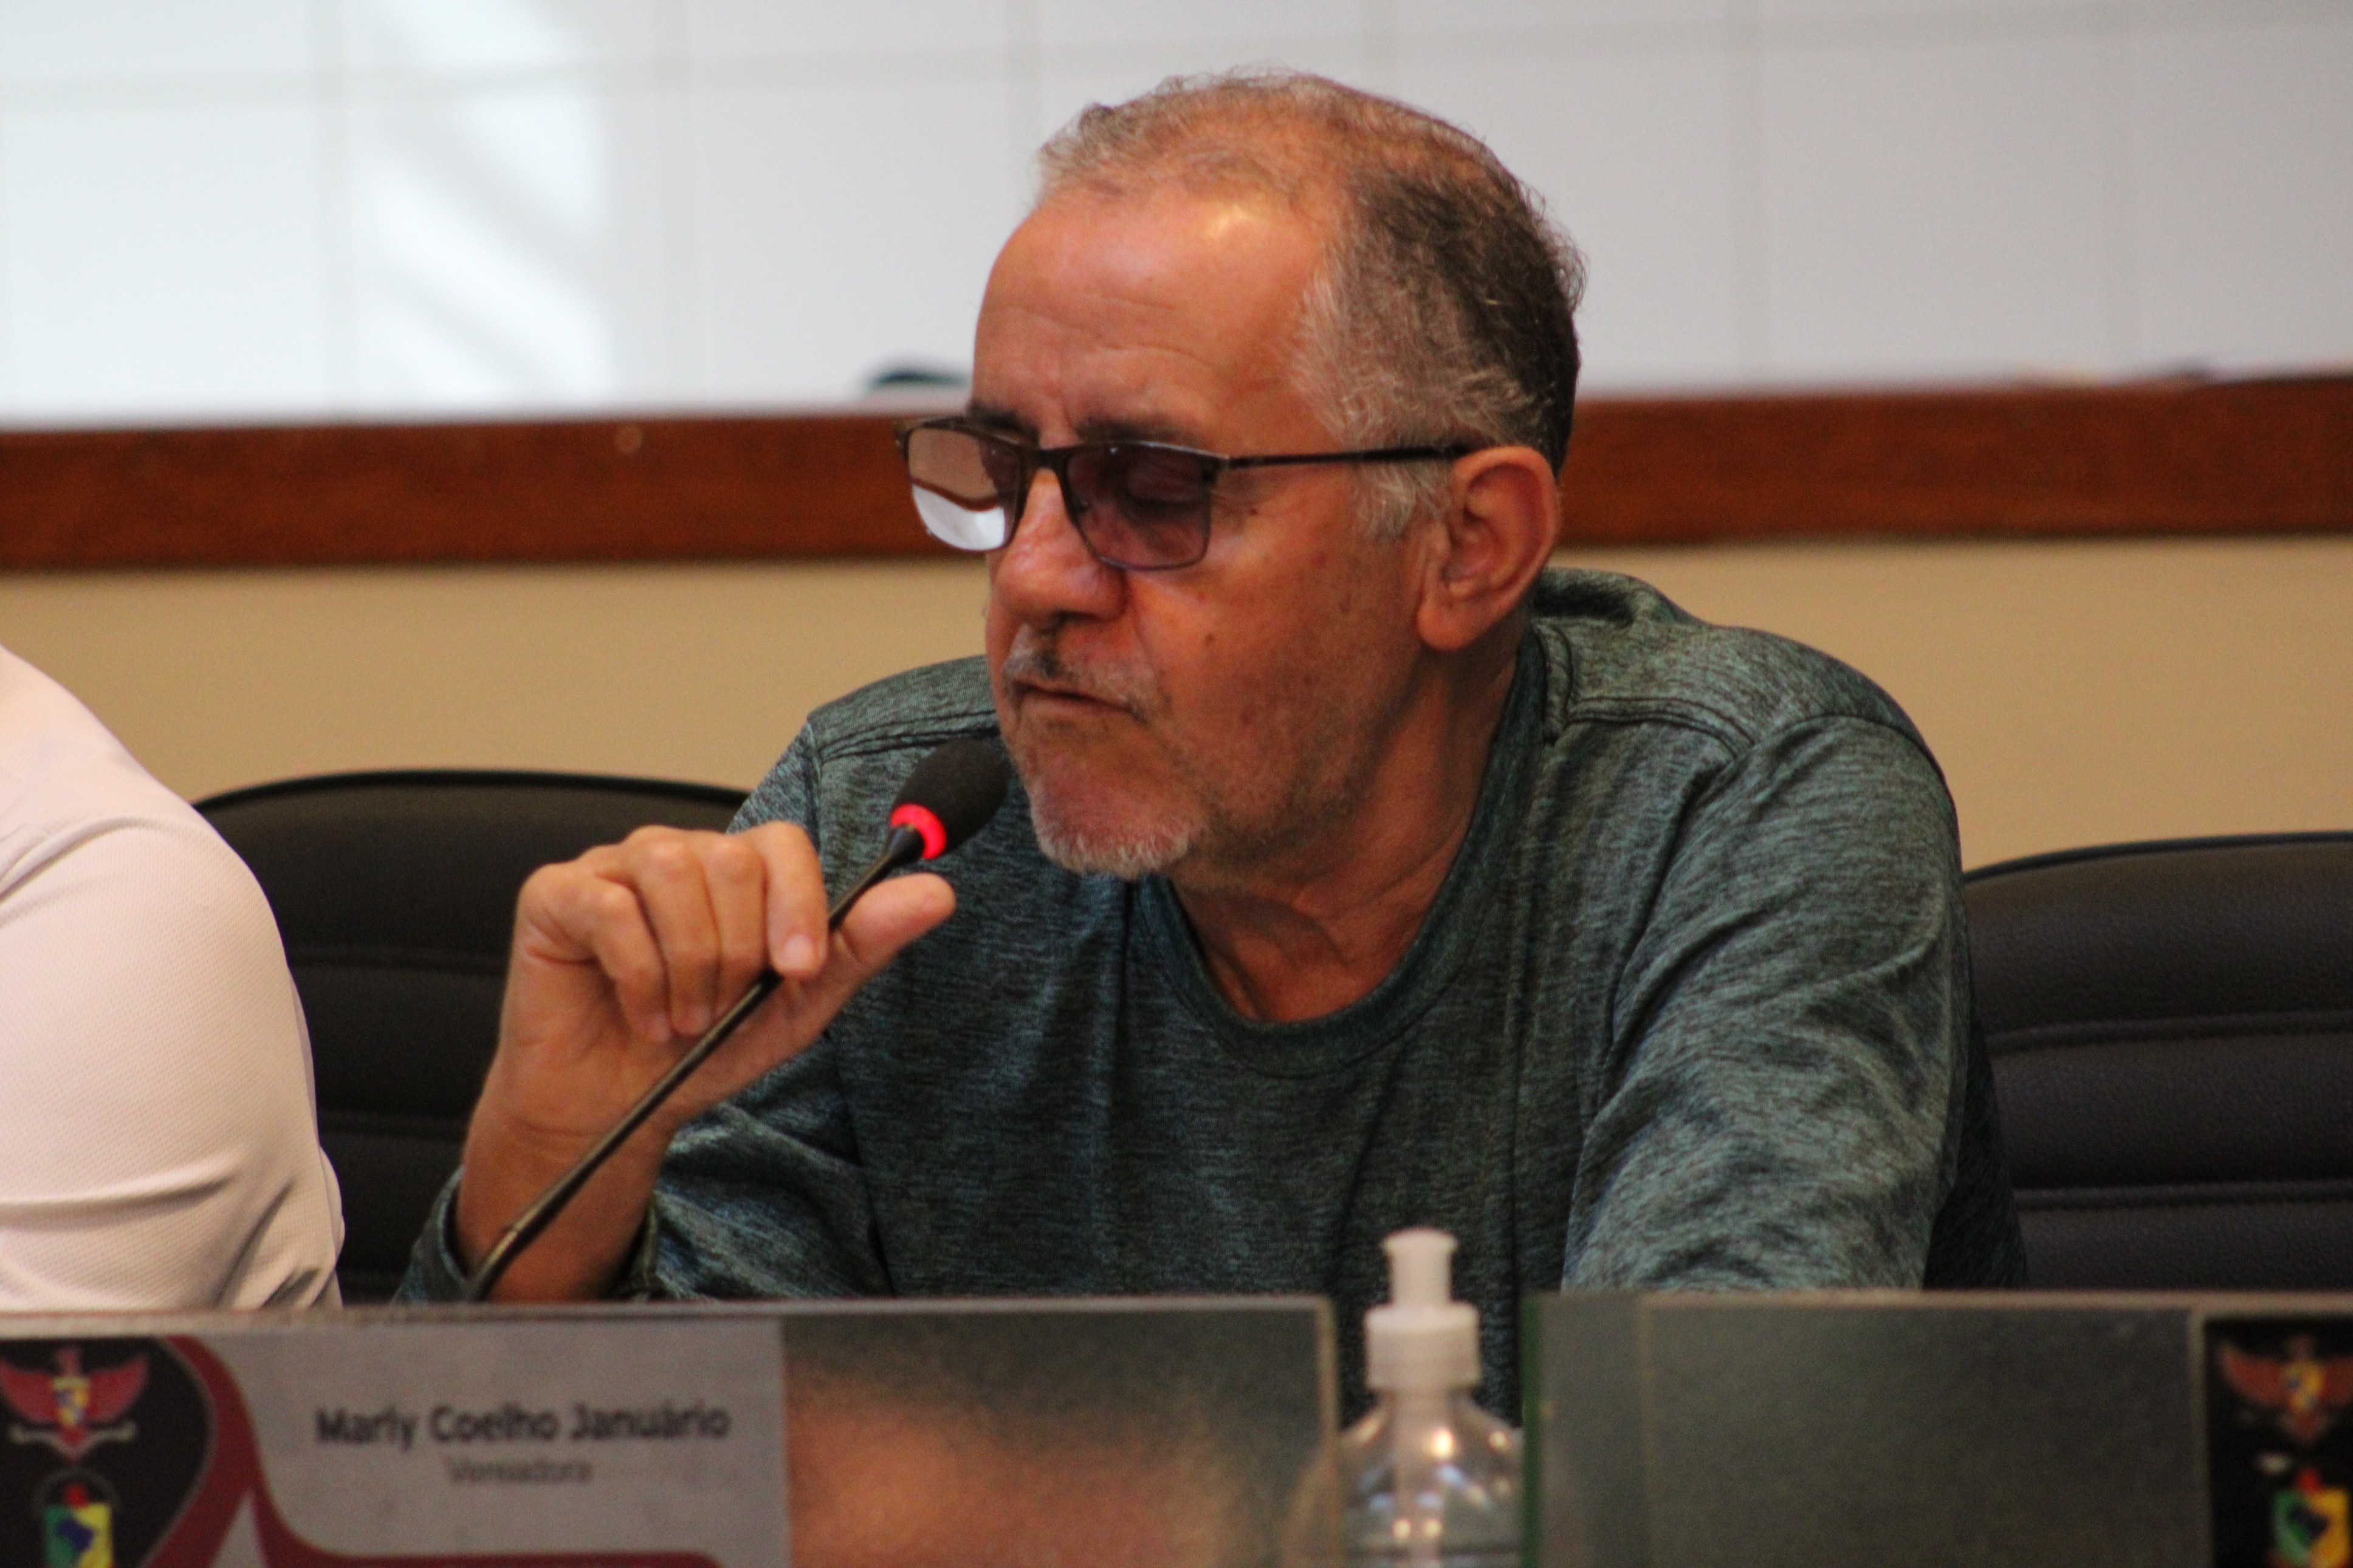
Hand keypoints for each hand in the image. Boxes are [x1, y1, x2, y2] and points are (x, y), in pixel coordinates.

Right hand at [454, 822, 954, 1299]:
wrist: (617, 1108)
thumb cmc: (703, 1049)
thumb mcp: (795, 1006)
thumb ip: (860, 945)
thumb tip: (937, 891)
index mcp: (737, 874)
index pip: (783, 844)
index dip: (797, 904)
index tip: (794, 971)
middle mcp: (678, 855)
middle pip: (730, 862)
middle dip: (736, 953)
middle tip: (718, 1010)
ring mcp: (613, 867)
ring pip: (671, 873)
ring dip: (689, 964)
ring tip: (684, 1017)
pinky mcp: (556, 893)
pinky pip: (611, 908)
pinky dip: (638, 975)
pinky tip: (642, 1014)